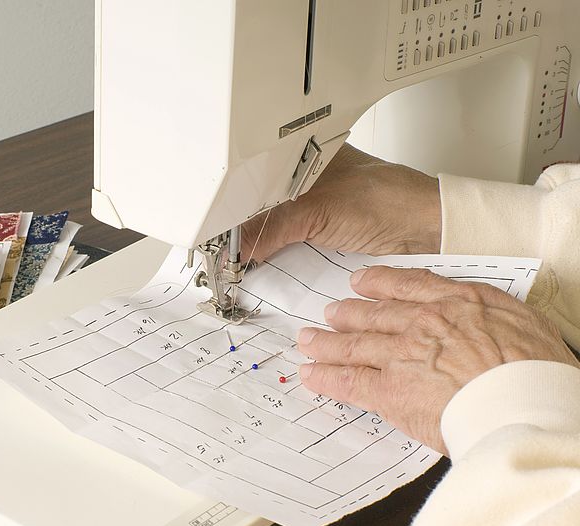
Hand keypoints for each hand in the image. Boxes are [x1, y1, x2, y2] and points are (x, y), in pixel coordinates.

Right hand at [242, 144, 442, 262]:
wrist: (424, 228)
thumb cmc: (386, 200)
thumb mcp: (317, 212)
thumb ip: (273, 228)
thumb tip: (240, 247)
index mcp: (300, 156)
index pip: (252, 178)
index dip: (231, 202)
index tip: (216, 230)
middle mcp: (304, 177)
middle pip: (258, 201)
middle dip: (240, 223)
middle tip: (223, 247)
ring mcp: (313, 202)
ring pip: (272, 219)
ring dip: (257, 237)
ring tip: (238, 254)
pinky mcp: (322, 225)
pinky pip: (287, 236)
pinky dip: (274, 247)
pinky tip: (264, 255)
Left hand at [295, 267, 578, 454]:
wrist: (524, 403)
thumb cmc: (536, 371)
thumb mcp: (523, 323)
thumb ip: (491, 317)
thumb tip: (484, 324)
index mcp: (458, 302)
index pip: (409, 285)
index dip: (380, 282)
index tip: (362, 280)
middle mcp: (423, 322)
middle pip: (374, 313)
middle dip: (348, 313)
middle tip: (330, 312)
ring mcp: (401, 355)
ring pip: (353, 344)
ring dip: (326, 342)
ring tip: (308, 340)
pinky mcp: (388, 389)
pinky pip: (347, 380)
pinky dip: (324, 377)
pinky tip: (310, 374)